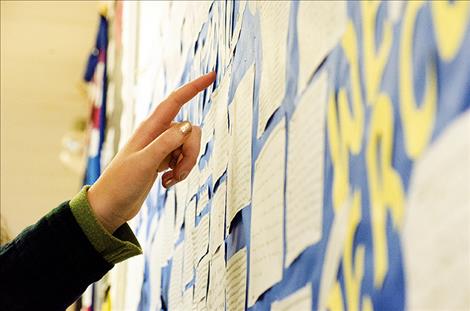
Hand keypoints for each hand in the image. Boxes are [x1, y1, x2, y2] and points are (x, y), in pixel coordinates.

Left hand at [87, 72, 215, 232]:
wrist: (110, 207)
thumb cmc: (120, 184)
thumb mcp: (144, 163)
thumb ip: (167, 143)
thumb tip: (190, 127)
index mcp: (150, 128)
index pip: (176, 101)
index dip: (194, 87)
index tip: (211, 75)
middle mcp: (157, 134)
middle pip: (190, 131)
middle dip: (192, 152)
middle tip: (179, 172)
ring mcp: (161, 148)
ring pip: (189, 147)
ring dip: (186, 165)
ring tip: (170, 180)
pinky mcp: (162, 161)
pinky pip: (183, 160)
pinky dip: (181, 172)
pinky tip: (166, 183)